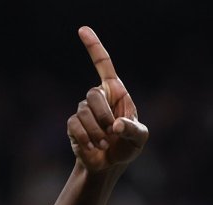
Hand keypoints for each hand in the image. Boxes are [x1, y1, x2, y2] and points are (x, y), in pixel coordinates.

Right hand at [68, 27, 148, 172]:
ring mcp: (84, 110)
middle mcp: (99, 97)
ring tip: (104, 144)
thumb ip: (133, 130)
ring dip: (97, 133)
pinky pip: (75, 126)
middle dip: (103, 115)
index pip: (104, 66)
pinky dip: (86, 139)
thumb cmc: (127, 146)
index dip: (94, 47)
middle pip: (93, 94)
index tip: (83, 30)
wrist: (109, 165)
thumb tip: (115, 125)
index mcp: (116, 93)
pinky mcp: (73, 125)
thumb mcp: (139, 139)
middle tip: (111, 132)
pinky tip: (92, 148)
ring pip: (83, 112)